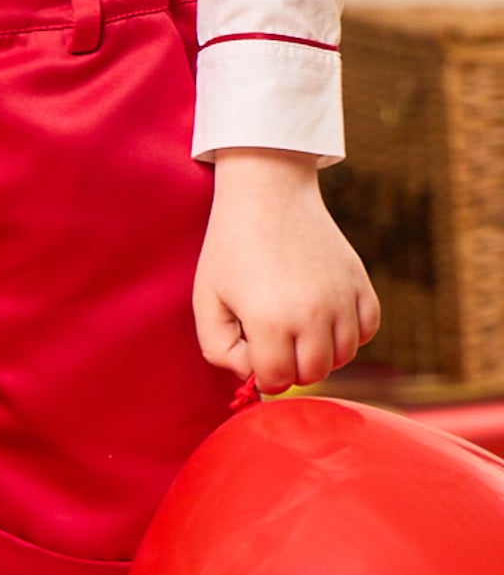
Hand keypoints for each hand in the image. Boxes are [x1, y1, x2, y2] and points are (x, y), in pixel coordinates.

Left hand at [193, 149, 379, 392]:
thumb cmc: (231, 246)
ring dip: (320, 350)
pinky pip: (368, 330)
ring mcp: (343, 299)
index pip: (277, 381)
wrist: (268, 193)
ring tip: (294, 322)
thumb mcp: (206, 297)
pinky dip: (350, 332)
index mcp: (271, 321)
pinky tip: (324, 314)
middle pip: (313, 375)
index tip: (250, 347)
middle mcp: (314, 315)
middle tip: (271, 337)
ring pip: (343, 357)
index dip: (259, 372)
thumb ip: (219, 348)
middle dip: (289, 366)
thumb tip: (253, 375)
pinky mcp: (361, 283)